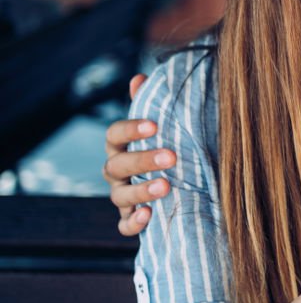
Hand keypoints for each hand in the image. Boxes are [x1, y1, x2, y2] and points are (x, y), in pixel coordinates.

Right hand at [103, 74, 175, 235]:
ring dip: (141, 191)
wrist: (185, 185)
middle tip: (171, 156)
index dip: (130, 128)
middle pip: (117, 165)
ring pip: (120, 195)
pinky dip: (133, 222)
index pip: (114, 135)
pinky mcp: (130, 219)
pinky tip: (148, 216)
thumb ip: (153, 104)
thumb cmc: (171, 147)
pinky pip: (124, 225)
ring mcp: (121, 196)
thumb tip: (140, 77)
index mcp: (121, 146)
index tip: (154, 125)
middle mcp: (117, 171)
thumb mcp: (166, 127)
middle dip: (143, 159)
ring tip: (166, 185)